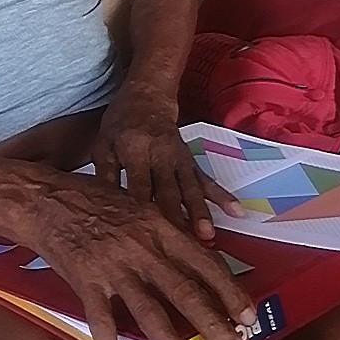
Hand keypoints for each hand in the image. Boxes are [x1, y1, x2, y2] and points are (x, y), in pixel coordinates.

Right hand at [32, 174, 255, 339]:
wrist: (46, 198)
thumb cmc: (95, 200)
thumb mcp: (140, 207)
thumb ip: (167, 232)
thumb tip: (198, 255)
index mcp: (160, 228)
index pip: (205, 263)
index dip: (229, 291)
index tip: (250, 317)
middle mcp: (143, 249)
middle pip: (185, 292)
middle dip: (214, 326)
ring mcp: (114, 268)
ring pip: (149, 313)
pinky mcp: (86, 282)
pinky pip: (100, 322)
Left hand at [91, 85, 240, 239]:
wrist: (147, 96)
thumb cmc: (120, 123)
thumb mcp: (103, 144)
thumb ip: (104, 175)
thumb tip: (103, 207)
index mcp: (135, 148)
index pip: (138, 183)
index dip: (140, 208)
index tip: (143, 233)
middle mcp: (161, 154)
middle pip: (168, 190)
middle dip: (175, 218)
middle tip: (179, 244)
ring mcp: (179, 158)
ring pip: (191, 189)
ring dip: (200, 212)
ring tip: (207, 235)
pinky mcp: (190, 162)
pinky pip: (207, 180)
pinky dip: (222, 196)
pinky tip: (236, 212)